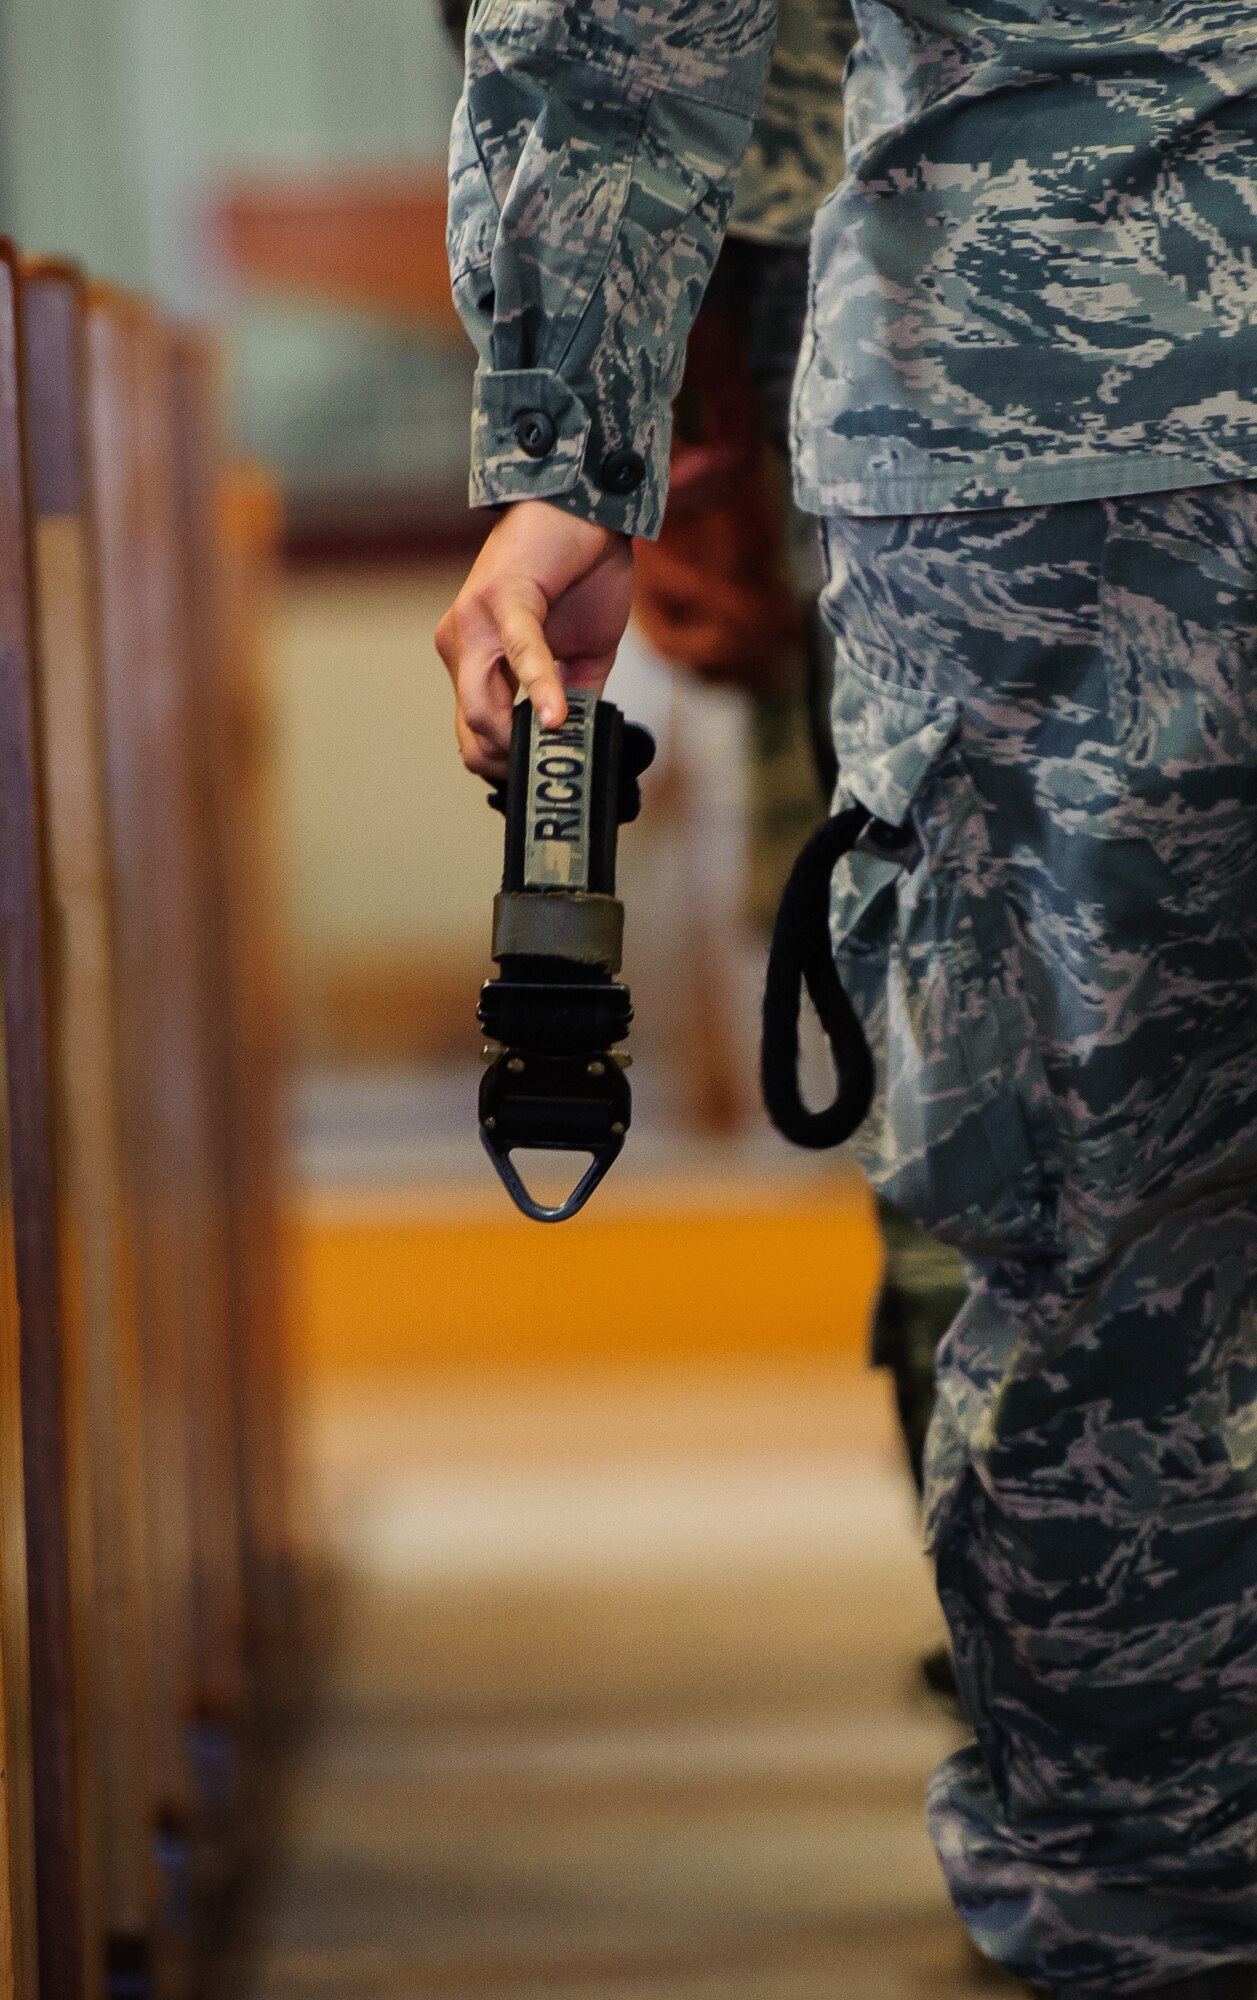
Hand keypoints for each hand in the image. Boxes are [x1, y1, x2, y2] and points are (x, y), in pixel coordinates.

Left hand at [436, 500, 634, 778]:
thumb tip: (577, 746)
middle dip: (510, 766)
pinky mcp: (503, 599)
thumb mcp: (584, 654)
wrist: (587, 507)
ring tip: (559, 753)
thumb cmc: (582, 575)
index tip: (544, 782)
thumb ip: (575, 698)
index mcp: (476, 661)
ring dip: (521, 740)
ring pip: (481, 709)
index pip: (474, 735)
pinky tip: (558, 717)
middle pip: (470, 734)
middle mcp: (462, 645)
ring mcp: (473, 623)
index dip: (506, 768)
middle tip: (551, 778)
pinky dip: (540, 691)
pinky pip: (520, 655)